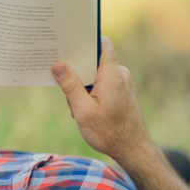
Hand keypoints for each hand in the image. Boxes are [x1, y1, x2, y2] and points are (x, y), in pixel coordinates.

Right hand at [51, 37, 151, 161]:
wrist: (132, 149)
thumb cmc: (108, 132)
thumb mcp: (83, 110)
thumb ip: (70, 86)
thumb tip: (57, 65)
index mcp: (112, 74)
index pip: (102, 44)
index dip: (86, 40)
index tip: (69, 43)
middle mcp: (120, 74)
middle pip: (94, 61)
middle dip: (77, 73)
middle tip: (68, 93)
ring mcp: (122, 82)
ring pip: (95, 75)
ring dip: (83, 88)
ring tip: (79, 109)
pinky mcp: (121, 91)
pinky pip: (102, 83)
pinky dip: (91, 93)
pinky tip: (86, 111)